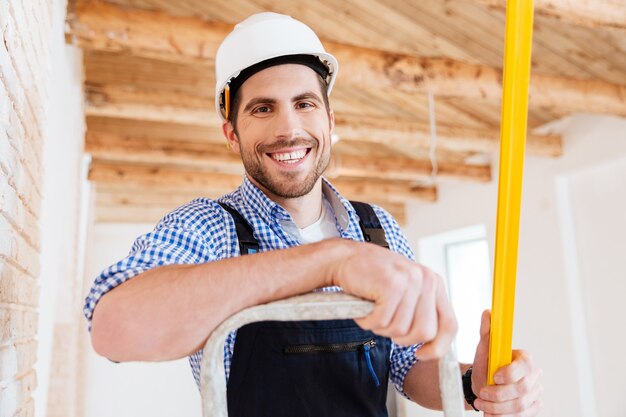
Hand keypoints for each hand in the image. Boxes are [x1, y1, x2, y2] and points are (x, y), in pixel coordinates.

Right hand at [329, 240, 457, 359]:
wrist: (344, 258)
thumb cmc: (372, 278)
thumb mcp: (405, 292)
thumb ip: (422, 312)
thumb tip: (433, 346)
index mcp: (434, 283)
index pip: (449, 324)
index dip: (438, 346)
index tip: (420, 354)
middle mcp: (426, 279)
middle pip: (425, 332)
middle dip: (402, 338)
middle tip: (385, 323)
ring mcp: (410, 281)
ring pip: (401, 329)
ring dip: (380, 327)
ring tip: (372, 310)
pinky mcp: (392, 285)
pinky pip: (382, 322)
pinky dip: (368, 321)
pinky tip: (363, 307)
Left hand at [471, 310, 542, 415]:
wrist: (484, 385)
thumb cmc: (486, 365)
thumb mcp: (484, 348)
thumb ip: (487, 332)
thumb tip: (489, 312)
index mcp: (525, 359)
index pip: (525, 366)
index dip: (510, 373)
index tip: (494, 376)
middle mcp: (534, 377)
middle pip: (522, 390)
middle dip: (498, 395)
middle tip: (481, 394)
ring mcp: (535, 394)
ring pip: (520, 406)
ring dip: (497, 408)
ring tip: (482, 404)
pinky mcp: (532, 409)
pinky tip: (490, 412)